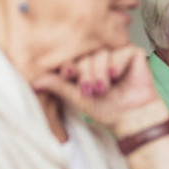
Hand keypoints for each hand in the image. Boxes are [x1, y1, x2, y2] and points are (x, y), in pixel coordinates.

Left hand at [31, 46, 165, 136]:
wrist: (132, 117)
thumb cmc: (107, 110)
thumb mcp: (77, 98)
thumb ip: (58, 86)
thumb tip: (34, 81)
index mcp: (86, 66)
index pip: (74, 57)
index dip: (70, 65)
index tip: (69, 75)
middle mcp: (101, 58)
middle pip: (86, 54)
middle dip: (86, 73)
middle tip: (91, 90)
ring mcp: (117, 55)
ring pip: (102, 53)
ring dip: (100, 71)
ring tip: (105, 88)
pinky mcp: (134, 54)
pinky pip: (121, 51)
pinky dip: (117, 63)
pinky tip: (117, 75)